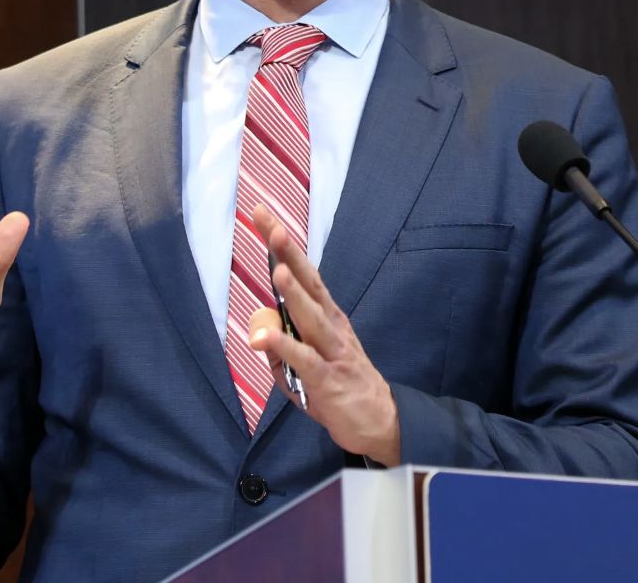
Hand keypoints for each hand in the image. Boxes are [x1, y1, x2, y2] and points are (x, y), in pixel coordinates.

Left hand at [245, 204, 400, 464]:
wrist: (378, 422)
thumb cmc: (340, 385)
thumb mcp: (305, 364)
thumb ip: (281, 345)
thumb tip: (259, 329)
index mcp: (327, 316)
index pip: (303, 274)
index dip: (283, 246)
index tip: (262, 215)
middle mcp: (332, 325)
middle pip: (309, 284)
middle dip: (289, 254)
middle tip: (271, 226)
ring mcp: (332, 351)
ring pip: (312, 318)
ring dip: (294, 295)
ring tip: (278, 272)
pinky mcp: (328, 379)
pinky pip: (304, 361)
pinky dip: (283, 348)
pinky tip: (263, 339)